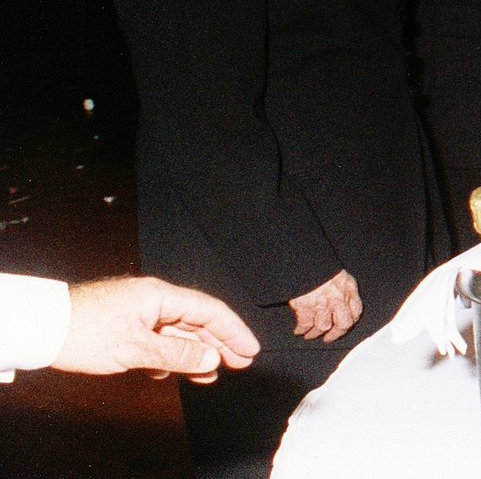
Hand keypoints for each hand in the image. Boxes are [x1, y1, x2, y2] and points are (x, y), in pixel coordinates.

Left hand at [54, 276, 260, 383]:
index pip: (210, 310)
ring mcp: (138, 312)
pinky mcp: (124, 325)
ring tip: (211, 374)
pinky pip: (157, 339)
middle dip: (219, 343)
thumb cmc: (84, 332)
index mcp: (160, 296)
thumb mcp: (135, 348)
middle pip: (196, 321)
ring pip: (177, 332)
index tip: (250, 350)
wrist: (41, 328)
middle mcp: (153, 300)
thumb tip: (211, 358)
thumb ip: (177, 354)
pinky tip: (172, 373)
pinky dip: (169, 356)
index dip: (234, 331)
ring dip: (195, 353)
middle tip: (240, 363)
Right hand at [288, 269, 361, 343]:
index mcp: (348, 287)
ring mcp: (322, 303)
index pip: (356, 311)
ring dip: (316, 333)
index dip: (350, 322)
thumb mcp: (337, 273)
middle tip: (328, 338)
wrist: (304, 259)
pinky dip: (302, 330)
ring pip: (323, 326)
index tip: (344, 327)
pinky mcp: (306, 306)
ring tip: (310, 335)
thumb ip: (342, 288)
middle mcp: (339, 297)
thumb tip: (341, 303)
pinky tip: (299, 330)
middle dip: (335, 334)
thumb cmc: (319, 265)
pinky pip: (305, 324)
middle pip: (343, 324)